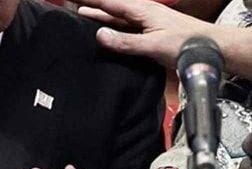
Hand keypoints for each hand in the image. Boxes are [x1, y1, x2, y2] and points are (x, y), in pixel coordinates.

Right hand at [75, 0, 213, 67]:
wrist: (209, 49)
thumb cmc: (186, 44)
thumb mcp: (152, 44)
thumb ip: (125, 42)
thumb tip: (100, 35)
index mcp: (142, 10)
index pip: (109, 3)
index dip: (90, 2)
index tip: (74, 0)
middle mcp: (142, 14)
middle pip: (111, 9)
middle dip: (92, 7)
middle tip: (73, 5)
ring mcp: (146, 24)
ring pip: (117, 19)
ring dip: (100, 18)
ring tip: (82, 15)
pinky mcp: (149, 35)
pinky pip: (125, 29)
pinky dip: (112, 30)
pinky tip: (106, 34)